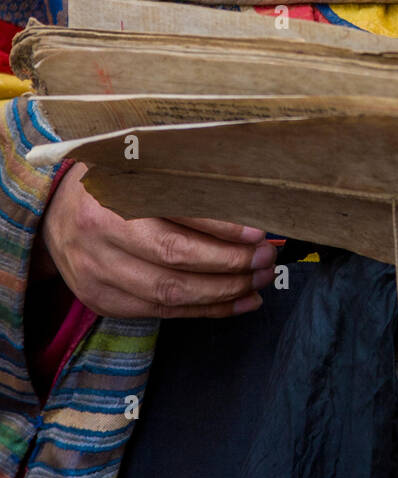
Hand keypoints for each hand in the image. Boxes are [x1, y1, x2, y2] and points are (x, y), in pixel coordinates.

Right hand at [40, 161, 276, 318]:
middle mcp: (100, 234)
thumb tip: (244, 194)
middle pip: (175, 259)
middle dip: (230, 263)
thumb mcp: (138, 165)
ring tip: (259, 280)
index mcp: (112, 192)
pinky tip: (239, 301)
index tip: (258, 231)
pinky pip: (163, 312)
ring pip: (171, 293)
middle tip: (267, 257)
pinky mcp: (102, 300)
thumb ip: (181, 177)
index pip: (177, 215)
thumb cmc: (108, 181)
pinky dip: (206, 310)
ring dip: (224, 291)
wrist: (50, 215)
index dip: (222, 227)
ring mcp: (98, 273)